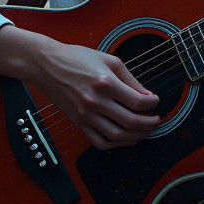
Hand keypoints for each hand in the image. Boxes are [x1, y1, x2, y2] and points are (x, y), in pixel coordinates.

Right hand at [32, 41, 159, 150]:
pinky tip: (125, 137)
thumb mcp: (109, 61)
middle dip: (149, 123)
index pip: (137, 102)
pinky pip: (100, 142)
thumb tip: (147, 96)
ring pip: (117, 136)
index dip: (152, 104)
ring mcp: (85, 115)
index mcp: (105, 82)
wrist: (47, 65)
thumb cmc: (77, 59)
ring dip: (136, 136)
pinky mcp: (78, 123)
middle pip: (131, 121)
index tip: (156, 101)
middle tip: (156, 120)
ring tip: (145, 130)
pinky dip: (116, 144)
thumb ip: (130, 79)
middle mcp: (95, 101)